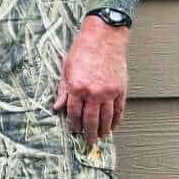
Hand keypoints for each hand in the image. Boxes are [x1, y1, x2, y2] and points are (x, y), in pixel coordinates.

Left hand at [54, 14, 128, 144]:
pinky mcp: (121, 88)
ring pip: (107, 117)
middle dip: (89, 133)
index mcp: (77, 87)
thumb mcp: (66, 69)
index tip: (74, 131)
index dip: (74, 124)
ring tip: (101, 137)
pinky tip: (114, 126)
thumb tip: (57, 107)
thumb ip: (63, 90)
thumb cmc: (82, 50)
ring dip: (103, 130)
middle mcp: (93, 92)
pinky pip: (119, 109)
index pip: (74, 113)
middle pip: (91, 120)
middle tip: (88, 142)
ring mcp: (109, 91)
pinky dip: (117, 119)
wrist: (105, 36)